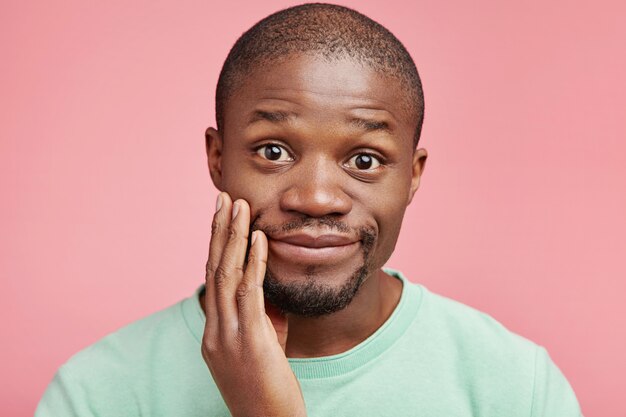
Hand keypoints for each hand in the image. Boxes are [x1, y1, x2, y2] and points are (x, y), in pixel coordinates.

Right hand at [201, 192, 306, 416]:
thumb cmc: (267, 391)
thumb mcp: (261, 349)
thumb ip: (262, 318)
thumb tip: (268, 288)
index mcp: (215, 332)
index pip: (212, 279)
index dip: (216, 245)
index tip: (221, 216)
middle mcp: (216, 331)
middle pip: (214, 270)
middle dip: (218, 231)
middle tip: (223, 198)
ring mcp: (229, 337)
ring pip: (226, 276)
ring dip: (232, 237)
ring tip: (238, 206)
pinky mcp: (250, 343)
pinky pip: (249, 295)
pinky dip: (253, 263)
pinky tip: (258, 238)